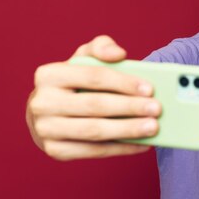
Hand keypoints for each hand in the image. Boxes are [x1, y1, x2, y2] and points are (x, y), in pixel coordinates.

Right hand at [27, 35, 160, 159]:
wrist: (47, 112)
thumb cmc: (74, 82)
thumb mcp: (83, 59)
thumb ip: (101, 47)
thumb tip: (119, 54)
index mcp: (48, 75)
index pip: (93, 77)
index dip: (124, 82)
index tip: (150, 88)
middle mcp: (42, 102)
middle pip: (95, 105)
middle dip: (130, 107)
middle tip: (157, 109)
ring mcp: (45, 129)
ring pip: (94, 131)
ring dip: (128, 130)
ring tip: (153, 127)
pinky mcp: (55, 150)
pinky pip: (93, 151)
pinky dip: (121, 148)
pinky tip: (143, 144)